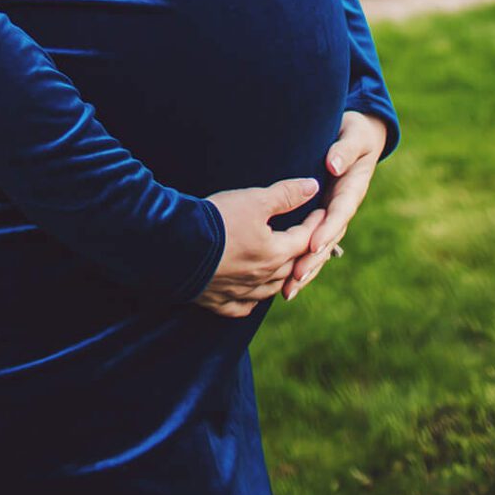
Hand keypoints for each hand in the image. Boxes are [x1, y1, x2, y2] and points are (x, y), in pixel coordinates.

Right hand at [190, 174, 325, 318]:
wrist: (173, 245)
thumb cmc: (216, 220)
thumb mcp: (252, 200)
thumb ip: (285, 195)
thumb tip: (313, 187)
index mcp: (275, 253)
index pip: (305, 239)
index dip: (315, 224)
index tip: (321, 212)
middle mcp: (263, 277)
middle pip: (293, 267)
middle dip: (304, 253)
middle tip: (310, 242)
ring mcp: (242, 292)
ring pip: (271, 289)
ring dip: (282, 279)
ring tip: (284, 269)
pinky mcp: (219, 300)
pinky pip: (242, 306)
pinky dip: (250, 301)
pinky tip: (251, 296)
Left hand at [282, 110, 387, 301]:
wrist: (358, 134)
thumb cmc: (354, 132)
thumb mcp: (353, 136)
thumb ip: (344, 150)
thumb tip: (333, 165)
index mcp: (351, 190)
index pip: (338, 214)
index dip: (326, 230)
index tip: (312, 245)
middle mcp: (342, 206)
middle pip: (327, 238)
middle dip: (312, 260)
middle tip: (294, 279)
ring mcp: (332, 212)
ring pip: (320, 245)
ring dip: (305, 268)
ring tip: (288, 290)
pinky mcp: (321, 214)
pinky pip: (311, 239)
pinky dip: (301, 258)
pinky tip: (285, 278)